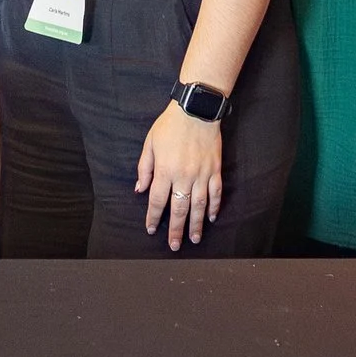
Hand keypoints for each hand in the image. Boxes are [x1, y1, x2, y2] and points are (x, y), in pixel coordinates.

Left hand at [136, 103, 223, 251]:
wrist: (196, 110)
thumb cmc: (169, 126)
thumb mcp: (150, 144)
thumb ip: (144, 169)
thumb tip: (139, 190)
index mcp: (165, 170)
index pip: (158, 201)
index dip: (154, 217)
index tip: (151, 230)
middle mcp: (183, 176)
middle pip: (179, 209)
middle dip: (176, 229)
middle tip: (174, 246)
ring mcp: (202, 174)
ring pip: (199, 205)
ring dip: (196, 224)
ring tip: (194, 239)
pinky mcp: (215, 170)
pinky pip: (216, 192)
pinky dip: (214, 206)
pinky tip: (210, 217)